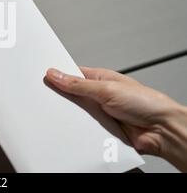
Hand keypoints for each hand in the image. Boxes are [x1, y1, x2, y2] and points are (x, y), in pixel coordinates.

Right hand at [46, 67, 186, 171]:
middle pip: (71, 95)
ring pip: (75, 114)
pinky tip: (74, 129)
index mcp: (99, 78)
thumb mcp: (106, 88)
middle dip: (61, 98)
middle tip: (48, 98)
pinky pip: (82, 129)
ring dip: (70, 116)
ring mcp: (99, 113)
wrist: (161, 130)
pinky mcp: (100, 130)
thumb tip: (56, 74)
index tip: (43, 77)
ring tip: (63, 114)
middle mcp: (98, 95)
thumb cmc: (146, 103)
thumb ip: (78, 84)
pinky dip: (78, 130)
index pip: (72, 74)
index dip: (57, 75)